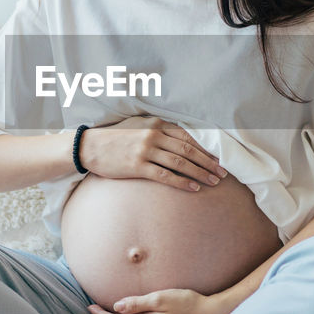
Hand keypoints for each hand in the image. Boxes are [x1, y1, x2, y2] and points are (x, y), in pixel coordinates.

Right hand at [78, 116, 226, 191]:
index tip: (220, 157)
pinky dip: (182, 182)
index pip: (189, 136)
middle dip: (209, 162)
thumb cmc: (115, 137)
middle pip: (189, 150)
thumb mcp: (138, 126)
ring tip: (214, 182)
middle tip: (223, 173)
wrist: (89, 146)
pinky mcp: (138, 166)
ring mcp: (146, 151)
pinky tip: (194, 188)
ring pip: (181, 163)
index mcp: (157, 124)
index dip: (206, 148)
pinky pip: (166, 176)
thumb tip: (180, 137)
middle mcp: (154, 136)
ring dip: (200, 173)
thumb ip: (158, 129)